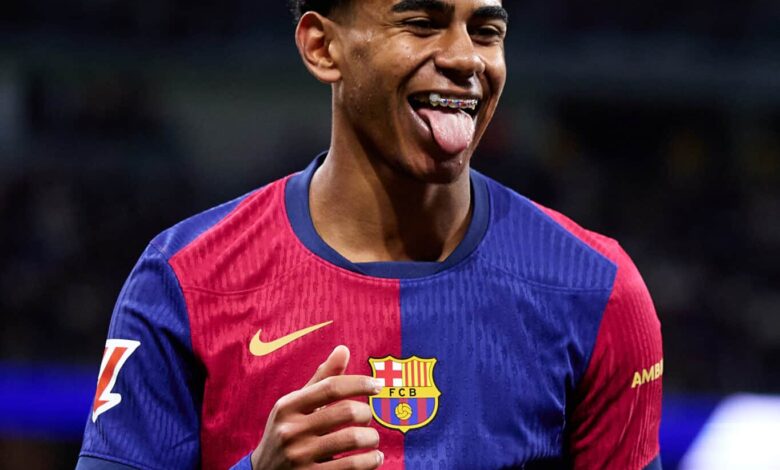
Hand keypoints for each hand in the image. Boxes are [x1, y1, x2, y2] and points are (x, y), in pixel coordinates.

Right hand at [250, 346, 384, 468]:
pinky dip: (370, 461)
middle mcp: (291, 430)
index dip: (359, 383)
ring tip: (373, 440)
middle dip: (367, 413)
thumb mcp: (296, 406)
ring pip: (352, 439)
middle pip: (346, 412)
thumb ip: (321, 380)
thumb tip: (343, 349)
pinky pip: (351, 467)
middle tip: (369, 417)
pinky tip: (373, 457)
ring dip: (372, 439)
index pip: (331, 387)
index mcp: (288, 406)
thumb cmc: (288, 432)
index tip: (377, 385)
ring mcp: (299, 457)